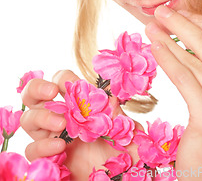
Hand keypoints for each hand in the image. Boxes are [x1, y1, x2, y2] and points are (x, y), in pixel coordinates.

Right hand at [20, 70, 140, 179]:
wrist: (118, 178)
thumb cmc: (124, 151)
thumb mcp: (126, 129)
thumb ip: (117, 112)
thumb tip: (109, 96)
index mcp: (78, 103)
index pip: (61, 81)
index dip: (63, 78)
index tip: (75, 84)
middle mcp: (60, 116)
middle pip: (33, 95)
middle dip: (37, 88)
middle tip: (52, 92)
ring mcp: (51, 137)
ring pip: (28, 119)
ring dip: (42, 117)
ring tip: (62, 124)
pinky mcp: (47, 159)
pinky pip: (32, 149)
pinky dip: (42, 146)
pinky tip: (60, 147)